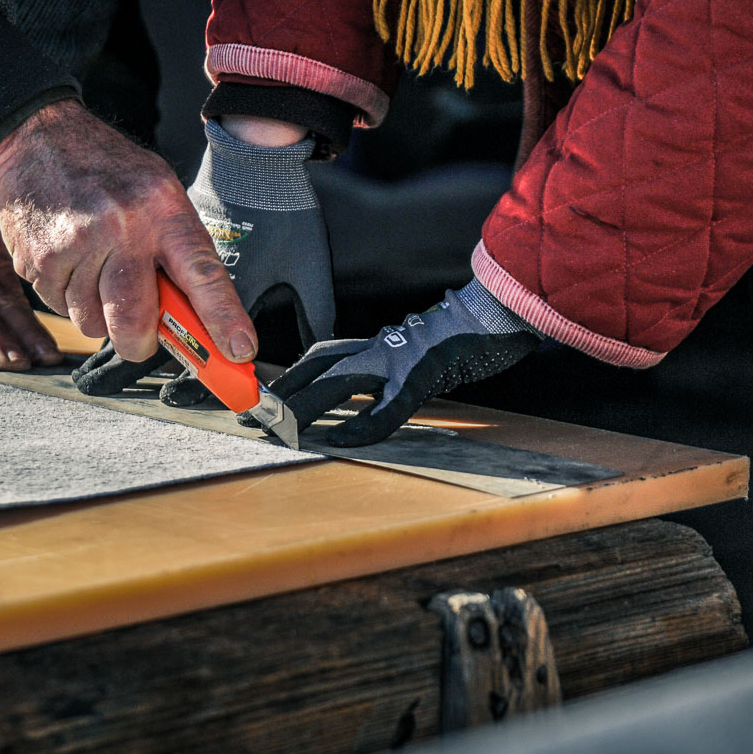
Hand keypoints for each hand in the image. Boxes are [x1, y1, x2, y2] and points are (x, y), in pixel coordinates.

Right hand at [0, 99, 254, 364]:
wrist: (38, 139)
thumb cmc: (108, 173)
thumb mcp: (159, 196)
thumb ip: (177, 253)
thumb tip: (197, 320)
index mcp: (163, 210)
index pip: (202, 275)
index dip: (223, 319)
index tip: (238, 350)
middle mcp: (121, 228)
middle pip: (134, 321)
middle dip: (140, 343)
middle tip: (140, 336)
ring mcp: (76, 244)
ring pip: (92, 322)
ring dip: (98, 315)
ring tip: (97, 273)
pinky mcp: (38, 259)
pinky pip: (60, 309)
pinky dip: (67, 298)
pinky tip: (71, 263)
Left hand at [266, 280, 540, 445]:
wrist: (498, 315)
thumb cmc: (460, 340)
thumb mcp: (414, 354)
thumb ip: (385, 371)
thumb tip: (361, 397)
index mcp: (376, 344)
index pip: (318, 359)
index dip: (287, 380)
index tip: (259, 402)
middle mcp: (380, 347)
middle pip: (318, 368)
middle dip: (284, 395)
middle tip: (254, 420)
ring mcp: (400, 359)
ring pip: (341, 380)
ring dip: (308, 405)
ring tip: (283, 429)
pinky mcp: (424, 374)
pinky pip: (387, 405)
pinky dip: (361, 424)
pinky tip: (341, 439)